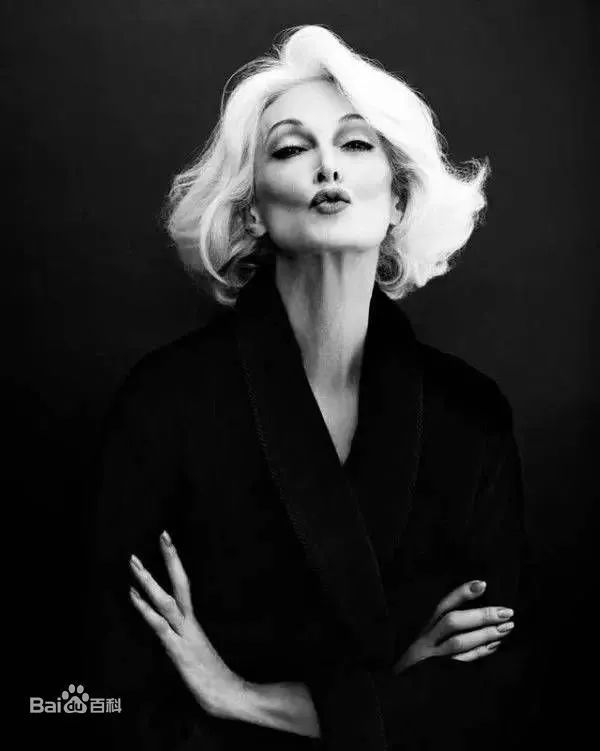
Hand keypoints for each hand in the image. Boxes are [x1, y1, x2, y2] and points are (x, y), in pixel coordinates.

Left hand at [129, 531, 244, 717]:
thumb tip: (171, 635)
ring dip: (150, 582)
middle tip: (162, 535)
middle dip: (170, 559)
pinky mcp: (179, 650)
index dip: (175, 563)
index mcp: (193, 623)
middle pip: (180, 584)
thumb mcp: (196, 656)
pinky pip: (160, 626)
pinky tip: (134, 596)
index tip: (166, 541)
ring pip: (167, 601)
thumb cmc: (214, 679)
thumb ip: (184, 642)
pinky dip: (145, 609)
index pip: (184, 585)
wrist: (231, 696)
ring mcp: (184, 636)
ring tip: (136, 563)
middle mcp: (190, 624)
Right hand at [393, 580, 514, 673]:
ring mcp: (434, 658)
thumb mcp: (429, 639)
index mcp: (425, 628)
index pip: (443, 605)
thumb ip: (446, 626)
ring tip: (507, 627)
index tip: (483, 584)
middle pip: (452, 621)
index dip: (462, 593)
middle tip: (507, 612)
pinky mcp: (441, 674)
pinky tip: (496, 645)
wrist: (404, 688)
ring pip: (459, 642)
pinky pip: (463, 662)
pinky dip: (480, 652)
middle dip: (480, 615)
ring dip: (485, 633)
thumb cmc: (423, 660)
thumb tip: (479, 608)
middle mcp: (427, 640)